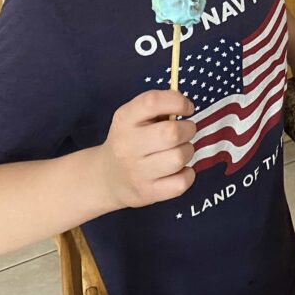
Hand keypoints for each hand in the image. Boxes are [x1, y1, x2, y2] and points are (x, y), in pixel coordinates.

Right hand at [97, 89, 196, 208]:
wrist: (106, 177)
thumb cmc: (130, 140)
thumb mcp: (133, 117)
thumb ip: (158, 107)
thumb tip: (185, 106)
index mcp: (125, 119)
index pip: (153, 102)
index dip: (177, 102)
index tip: (187, 109)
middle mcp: (128, 145)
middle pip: (171, 133)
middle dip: (188, 129)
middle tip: (186, 131)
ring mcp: (137, 172)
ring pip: (179, 157)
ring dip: (188, 151)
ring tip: (179, 151)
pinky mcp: (148, 193)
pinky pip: (181, 182)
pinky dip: (188, 174)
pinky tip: (179, 170)